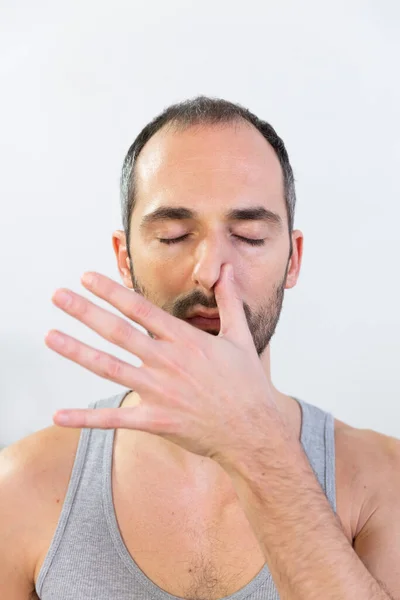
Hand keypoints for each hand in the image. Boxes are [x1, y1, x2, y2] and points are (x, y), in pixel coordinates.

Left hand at [45, 263, 278, 465]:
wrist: (254, 431)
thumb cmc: (247, 384)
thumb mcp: (241, 337)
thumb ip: (230, 301)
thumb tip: (227, 270)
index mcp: (185, 340)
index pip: (141, 308)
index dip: (111, 291)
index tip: (88, 278)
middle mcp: (167, 362)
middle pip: (118, 332)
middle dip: (85, 311)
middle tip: (58, 296)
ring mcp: (159, 392)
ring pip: (110, 368)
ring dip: (77, 351)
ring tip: (50, 337)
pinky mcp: (155, 421)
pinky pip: (115, 419)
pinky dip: (86, 418)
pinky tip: (58, 415)